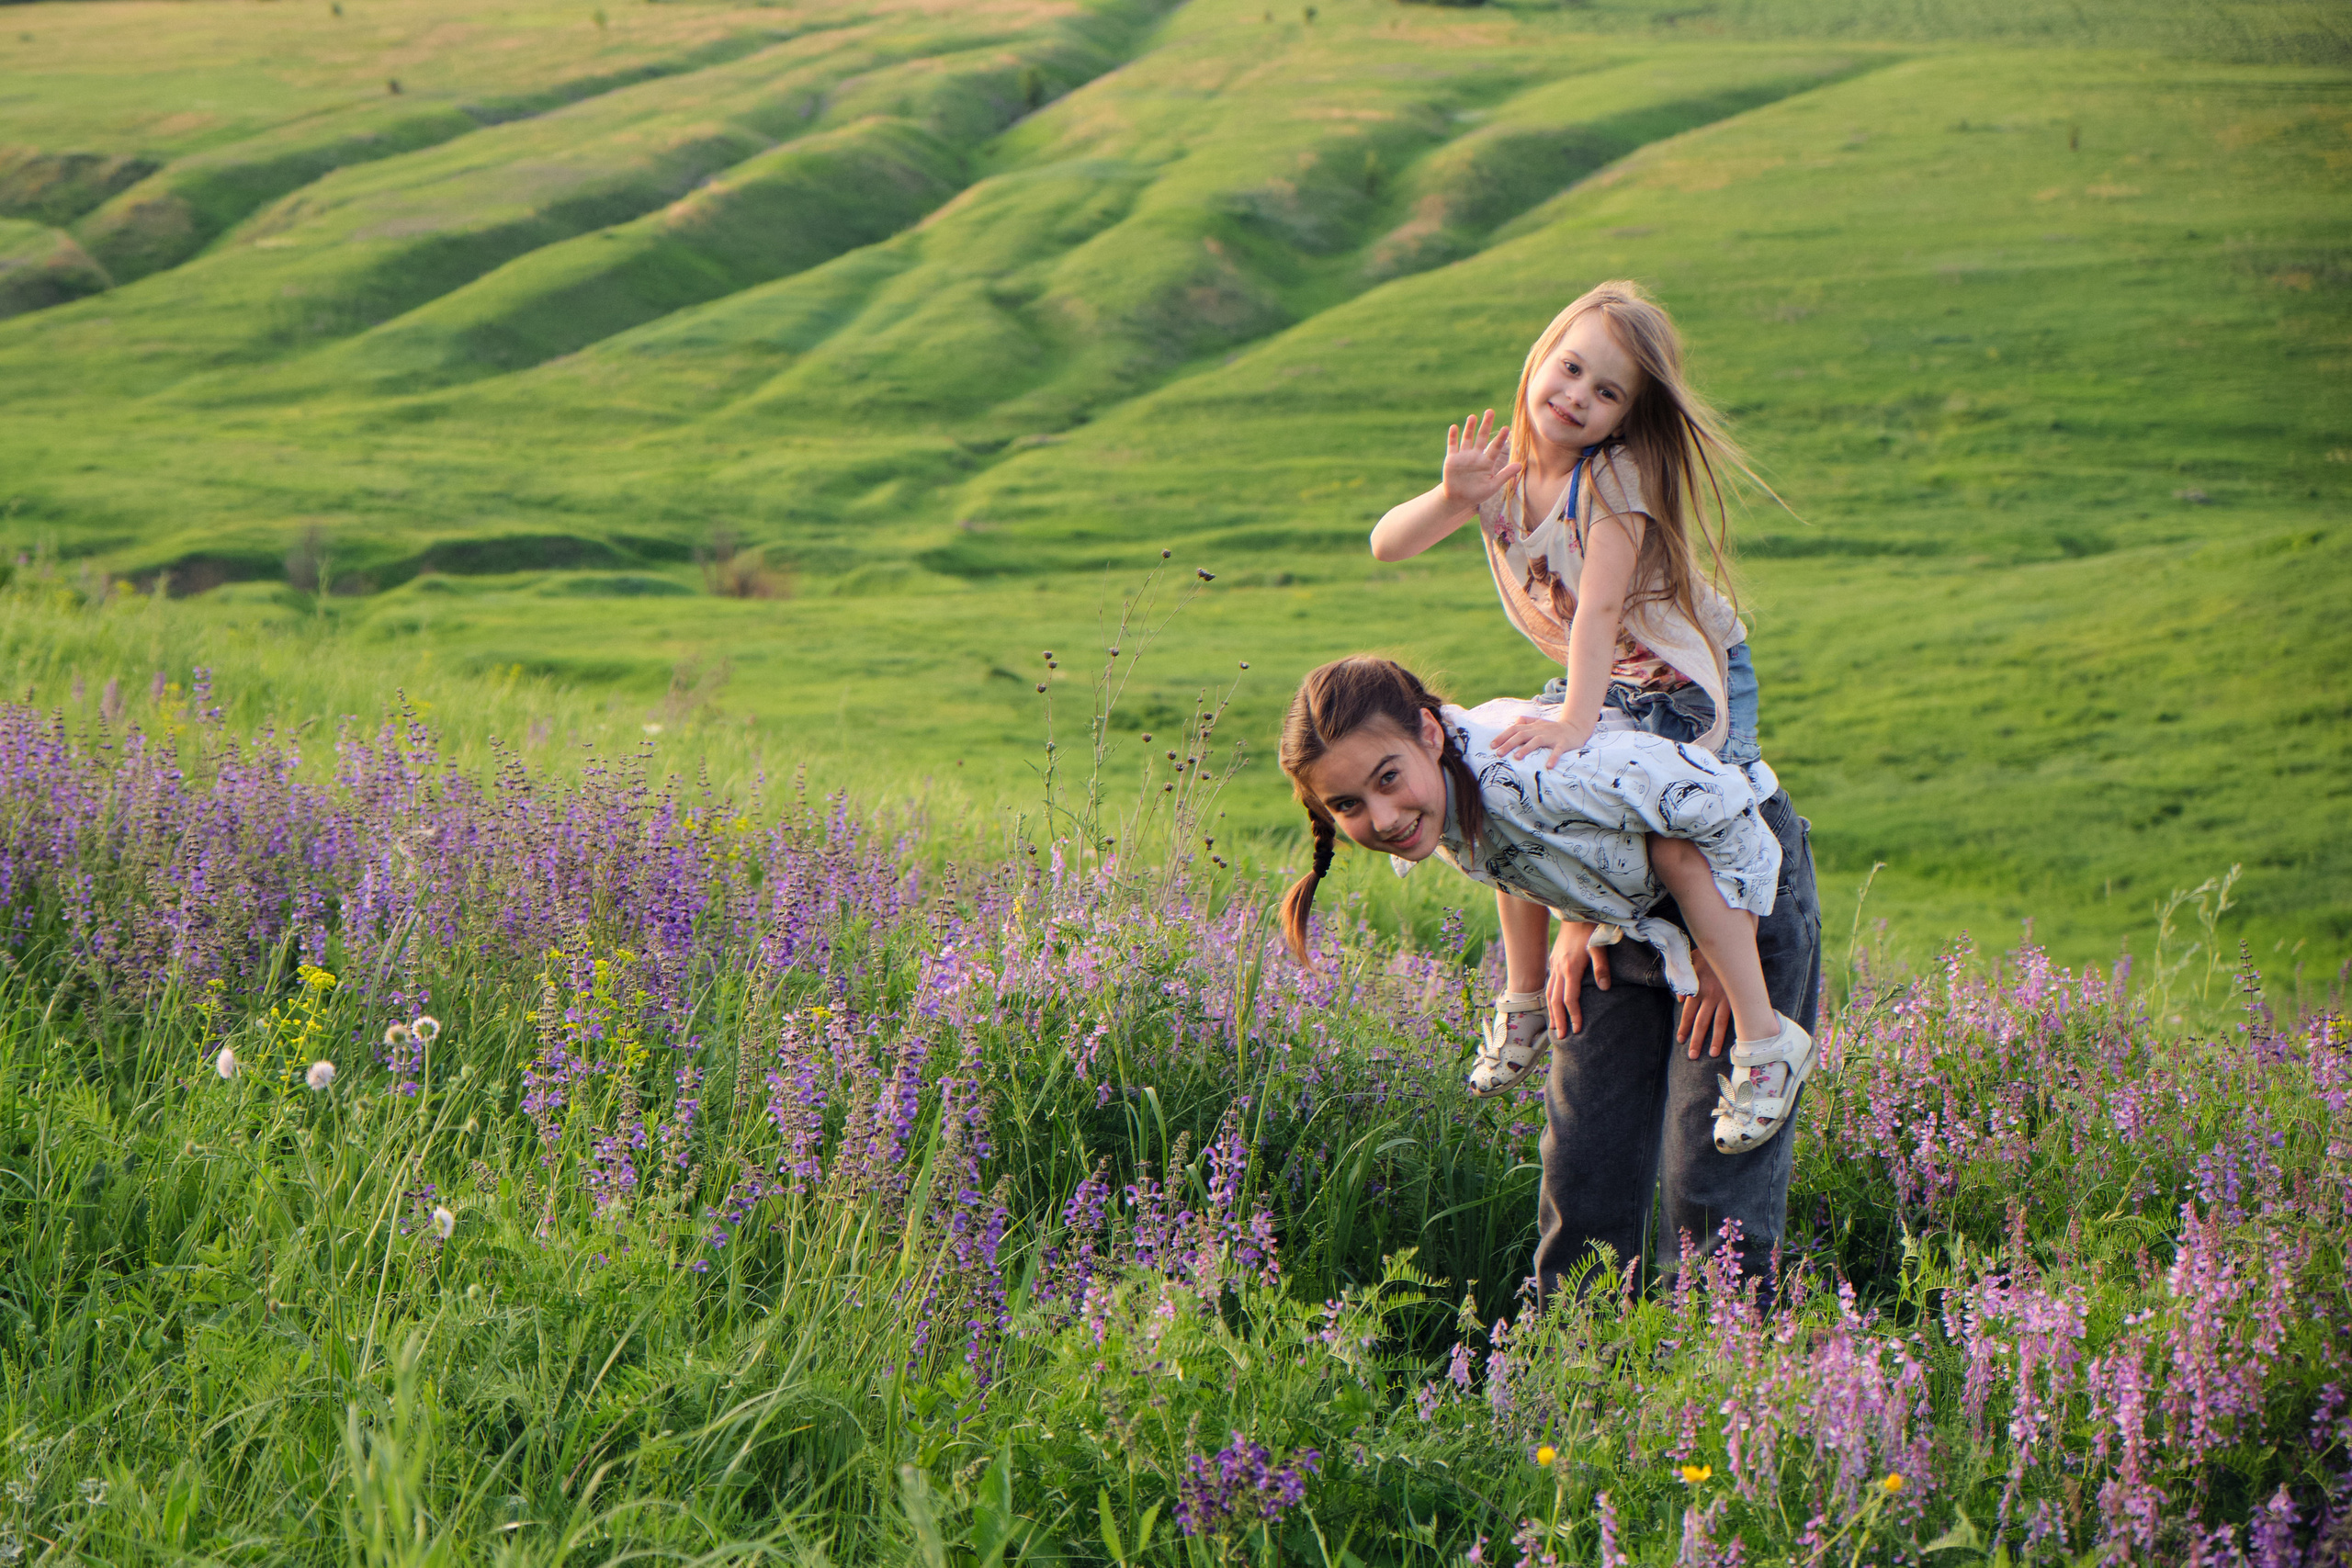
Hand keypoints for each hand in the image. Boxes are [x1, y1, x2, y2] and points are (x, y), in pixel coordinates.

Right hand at [1441, 409, 1522, 514]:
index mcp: (1486, 462)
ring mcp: (1463, 456)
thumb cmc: (1476, 494)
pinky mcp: (1452, 459)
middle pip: (1482, 437)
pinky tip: (1454, 427)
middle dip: (1486, 425)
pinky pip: (1452, 445)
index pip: (1495, 448)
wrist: (1458, 499)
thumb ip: (1505, 475)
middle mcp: (1476, 456)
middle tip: (1490, 411)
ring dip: (1469, 428)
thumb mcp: (1492, 486)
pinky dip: (1453, 437)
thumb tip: (1520, 465)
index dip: (1500, 438)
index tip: (1506, 428)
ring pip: (1467, 438)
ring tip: (1473, 417)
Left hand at [1493, 715, 1591, 768]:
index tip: (1492, 745)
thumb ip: (1526, 721)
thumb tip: (1513, 722)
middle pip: (1522, 734)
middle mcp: (1540, 730)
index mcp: (1533, 726)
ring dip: (1526, 749)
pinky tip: (1548, 766)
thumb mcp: (1539, 723)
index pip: (1514, 729)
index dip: (1503, 736)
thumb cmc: (1553, 728)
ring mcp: (1552, 736)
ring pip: (1537, 741)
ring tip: (1517, 757)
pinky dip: (1553, 758)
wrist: (1575, 727)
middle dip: (1509, 743)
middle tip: (1498, 753)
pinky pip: (1558, 750)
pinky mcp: (1563, 743)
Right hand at [1546, 921, 1609, 1036]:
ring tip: (1554, 1026)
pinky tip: (1553, 1004)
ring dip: (1551, 1011)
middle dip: (1558, 1020)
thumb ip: (1602, 967)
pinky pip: (1549, 984)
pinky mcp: (1555, 960)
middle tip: (1561, 1037)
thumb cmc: (1591, 928)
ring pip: (1549, 993)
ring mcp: (1555, 964)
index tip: (1578, 1030)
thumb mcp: (1600, 946)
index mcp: (1570, 968)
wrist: (1575, 911)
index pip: (1570, 999)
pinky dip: (1550, 998)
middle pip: (1555, 1000)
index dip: (1573, 1016)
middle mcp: (1559, 969)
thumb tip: (1604, 988)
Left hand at [1677, 948, 1733, 1058]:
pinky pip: (1733, 1016)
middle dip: (1696, 1040)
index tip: (1681, 1040)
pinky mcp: (1737, 997)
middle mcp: (1709, 996)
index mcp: (1696, 988)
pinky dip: (1731, 1029)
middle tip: (1691, 1056)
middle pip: (1701, 1022)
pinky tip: (1731, 1041)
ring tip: (1709, 1054)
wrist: (1729, 944)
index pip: (1688, 1013)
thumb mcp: (1689, 961)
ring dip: (1713, 1040)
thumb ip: (1682, 980)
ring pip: (1717, 1023)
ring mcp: (1725, 998)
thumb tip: (1679, 999)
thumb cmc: (1708, 953)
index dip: (1684, 1027)